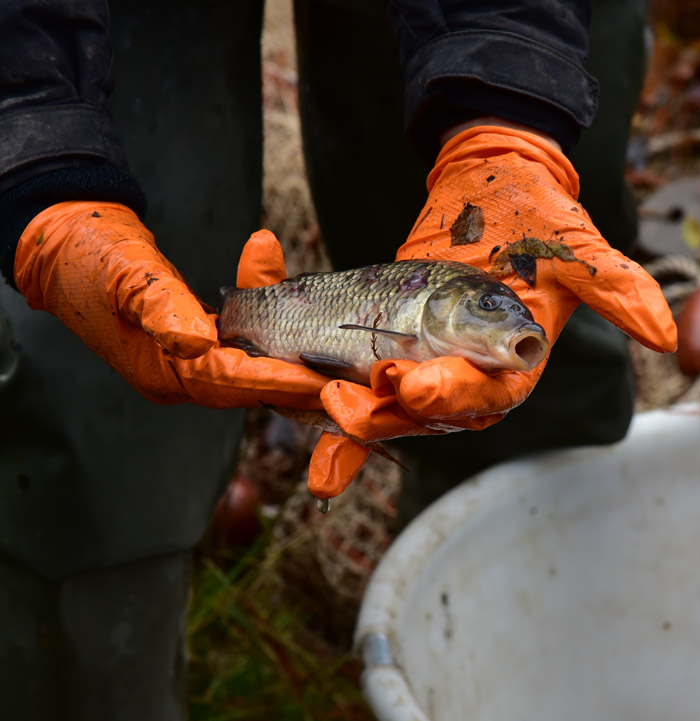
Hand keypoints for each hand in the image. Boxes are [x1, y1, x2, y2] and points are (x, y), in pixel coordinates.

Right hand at [14, 202, 327, 408]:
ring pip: (252, 369)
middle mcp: (178, 377)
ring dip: (294, 364)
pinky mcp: (193, 347)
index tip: (325, 384)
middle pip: (251, 387)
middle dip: (300, 386)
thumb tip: (197, 344)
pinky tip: (301, 323)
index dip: (280, 382)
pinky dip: (272, 333)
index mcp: (161, 371)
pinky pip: (243, 347)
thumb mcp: (127, 277)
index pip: (232, 382)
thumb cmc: (92, 259)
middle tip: (353, 386)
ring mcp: (185, 364)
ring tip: (343, 365)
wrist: (62, 246)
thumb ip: (164, 309)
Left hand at [309, 123, 676, 498]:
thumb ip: (618, 293)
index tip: (409, 384)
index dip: (448, 396)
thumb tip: (667, 339)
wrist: (500, 189)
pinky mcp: (390, 341)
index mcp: (513, 365)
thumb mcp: (581, 253)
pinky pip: (357, 376)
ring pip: (385, 405)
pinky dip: (328, 392)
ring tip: (317, 421)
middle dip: (386, 417)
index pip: (483, 395)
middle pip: (423, 414)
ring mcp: (427, 361)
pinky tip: (296, 399)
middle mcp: (468, 376)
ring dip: (350, 421)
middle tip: (345, 410)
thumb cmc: (543, 223)